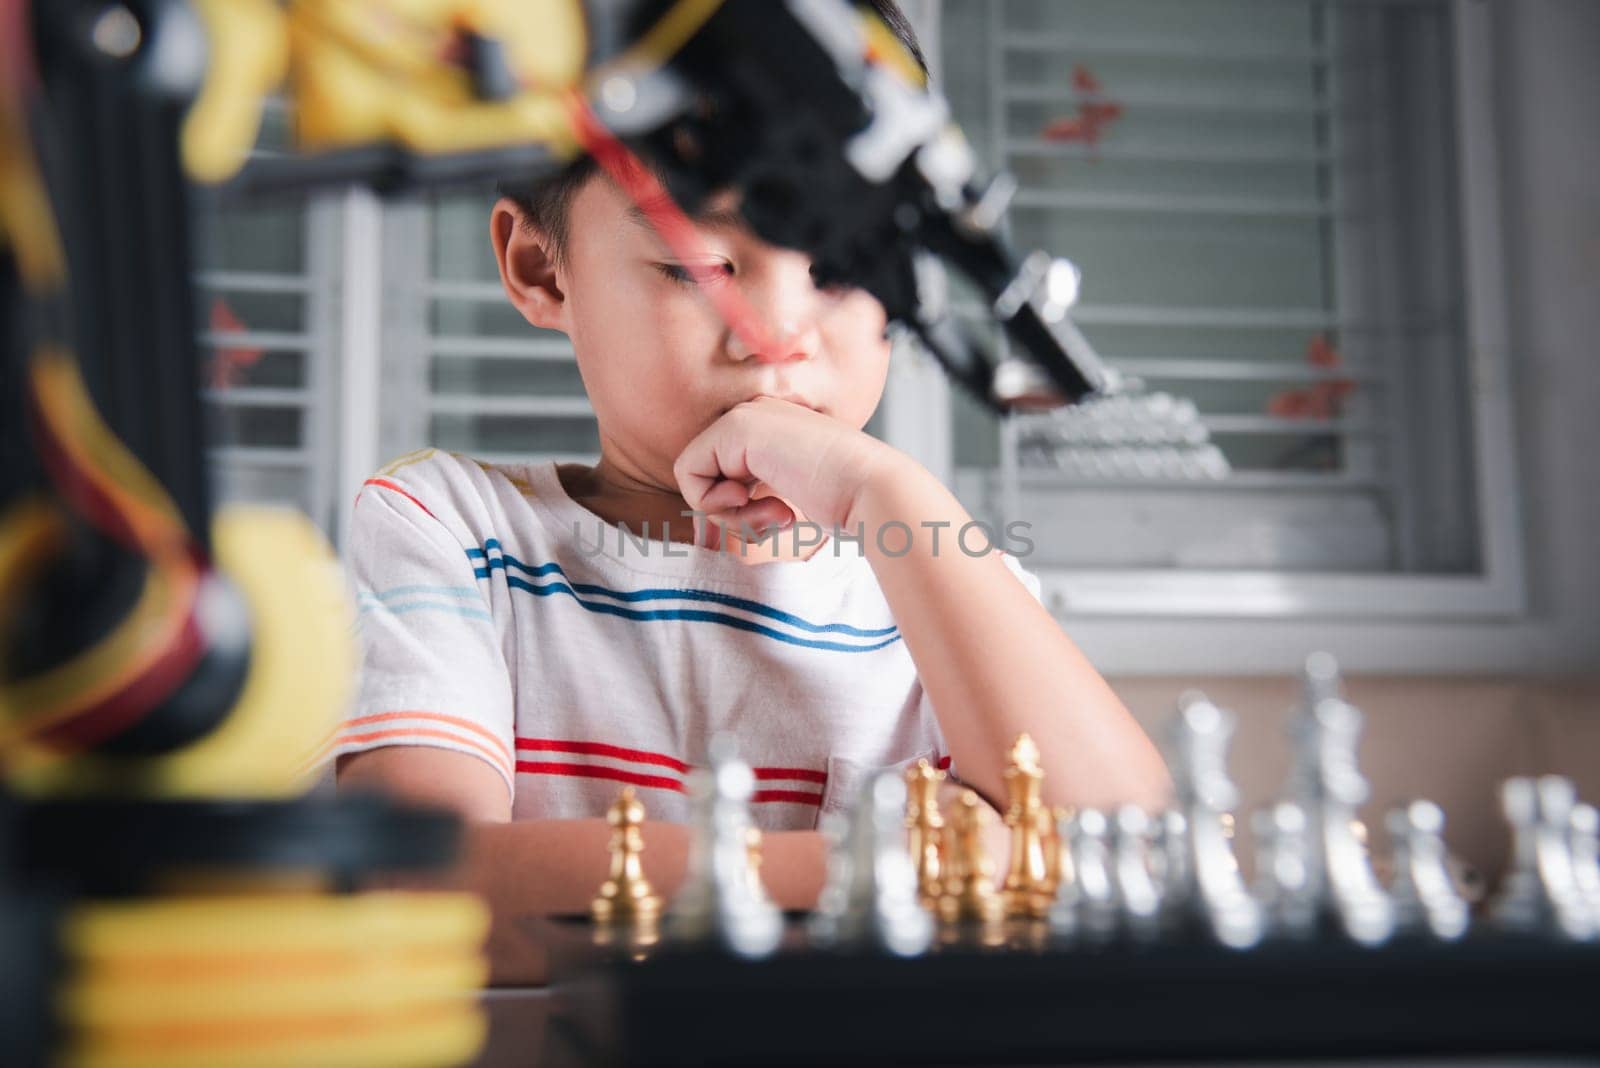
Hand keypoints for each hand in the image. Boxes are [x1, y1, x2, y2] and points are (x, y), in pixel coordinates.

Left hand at [672, 397, 895, 534]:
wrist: (871, 490)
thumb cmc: (843, 504)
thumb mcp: (787, 500)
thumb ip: (749, 504)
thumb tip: (700, 532)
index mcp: (770, 428)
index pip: (721, 475)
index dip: (740, 512)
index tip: (781, 518)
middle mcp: (754, 414)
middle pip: (706, 476)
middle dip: (732, 514)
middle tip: (777, 519)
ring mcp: (744, 416)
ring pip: (695, 477)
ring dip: (730, 515)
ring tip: (776, 514)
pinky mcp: (735, 428)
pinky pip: (689, 474)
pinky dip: (715, 505)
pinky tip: (759, 503)